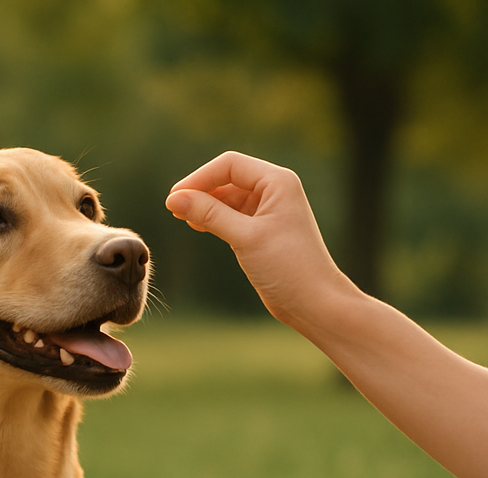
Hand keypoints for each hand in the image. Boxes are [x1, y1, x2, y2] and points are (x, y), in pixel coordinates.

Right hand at [165, 151, 355, 328]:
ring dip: (205, 206)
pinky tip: (198, 226)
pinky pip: (233, 216)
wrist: (314, 302)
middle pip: (228, 179)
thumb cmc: (288, 267)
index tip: (174, 198)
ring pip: (229, 199)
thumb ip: (210, 215)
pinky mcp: (263, 232)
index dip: (199, 178)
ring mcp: (269, 212)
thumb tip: (174, 200)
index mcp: (277, 182)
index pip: (229, 165)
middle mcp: (275, 191)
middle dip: (200, 191)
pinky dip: (215, 219)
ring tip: (181, 217)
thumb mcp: (245, 237)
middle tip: (173, 209)